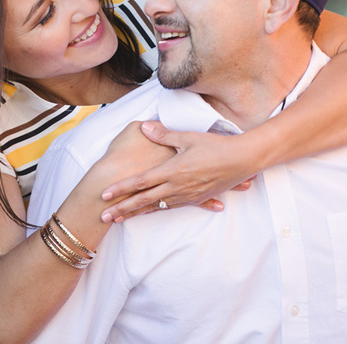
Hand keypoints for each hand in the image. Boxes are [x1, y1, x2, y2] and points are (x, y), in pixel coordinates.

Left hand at [100, 121, 255, 222]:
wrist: (242, 161)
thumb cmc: (216, 146)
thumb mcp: (188, 137)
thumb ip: (164, 135)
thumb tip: (145, 127)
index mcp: (172, 171)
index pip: (140, 182)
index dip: (121, 189)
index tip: (104, 195)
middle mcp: (177, 187)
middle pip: (143, 200)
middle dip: (122, 209)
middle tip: (103, 216)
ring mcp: (186, 195)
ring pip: (156, 207)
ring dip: (137, 213)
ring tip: (120, 218)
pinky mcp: (196, 199)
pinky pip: (172, 207)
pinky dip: (157, 211)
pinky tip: (149, 213)